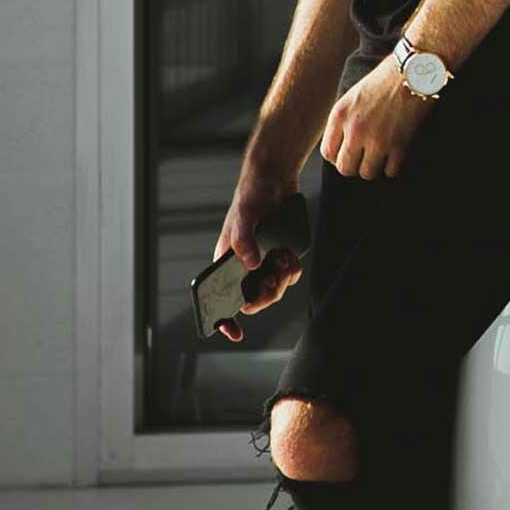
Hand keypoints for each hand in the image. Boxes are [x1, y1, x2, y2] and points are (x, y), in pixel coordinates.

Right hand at [211, 174, 302, 344]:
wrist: (275, 178)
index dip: (224, 318)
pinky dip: (291, 270)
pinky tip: (290, 254)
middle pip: (252, 297)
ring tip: (285, 258)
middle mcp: (242, 264)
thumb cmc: (251, 193)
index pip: (218, 295)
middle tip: (276, 278)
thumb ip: (244, 238)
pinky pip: (286, 275)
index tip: (235, 332)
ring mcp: (262, 260)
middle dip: (266, 294)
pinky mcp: (278, 254)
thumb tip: (251, 265)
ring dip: (282, 280)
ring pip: (272, 288)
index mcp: (225, 260)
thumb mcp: (246, 213)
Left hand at [320, 55, 437, 180]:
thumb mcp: (353, 97)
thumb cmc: (385, 80)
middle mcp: (355, 130)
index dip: (338, 156)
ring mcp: (377, 139)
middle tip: (364, 158)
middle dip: (354, 166)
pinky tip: (395, 154)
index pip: (328, 153)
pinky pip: (390, 171)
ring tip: (380, 156)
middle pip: (345, 168)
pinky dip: (392, 166)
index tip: (348, 153)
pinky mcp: (399, 144)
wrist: (413, 71)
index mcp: (340, 116)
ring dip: (374, 167)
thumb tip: (342, 146)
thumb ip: (343, 121)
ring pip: (367, 173)